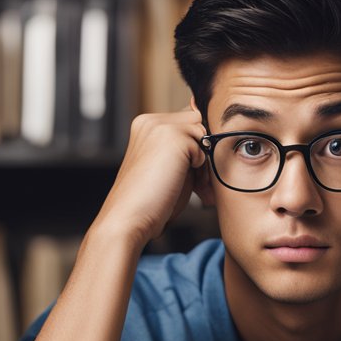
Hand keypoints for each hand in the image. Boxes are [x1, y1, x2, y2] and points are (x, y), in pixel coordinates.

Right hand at [94, 107, 211, 249]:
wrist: (130, 218)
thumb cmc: (149, 200)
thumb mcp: (167, 167)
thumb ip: (184, 150)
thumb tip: (210, 138)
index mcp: (144, 126)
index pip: (185, 122)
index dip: (194, 148)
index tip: (194, 178)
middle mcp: (149, 121)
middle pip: (196, 123)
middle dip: (202, 151)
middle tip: (199, 185)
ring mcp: (160, 126)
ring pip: (202, 132)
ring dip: (204, 161)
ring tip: (198, 188)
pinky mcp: (173, 137)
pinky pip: (204, 145)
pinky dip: (201, 167)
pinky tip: (188, 184)